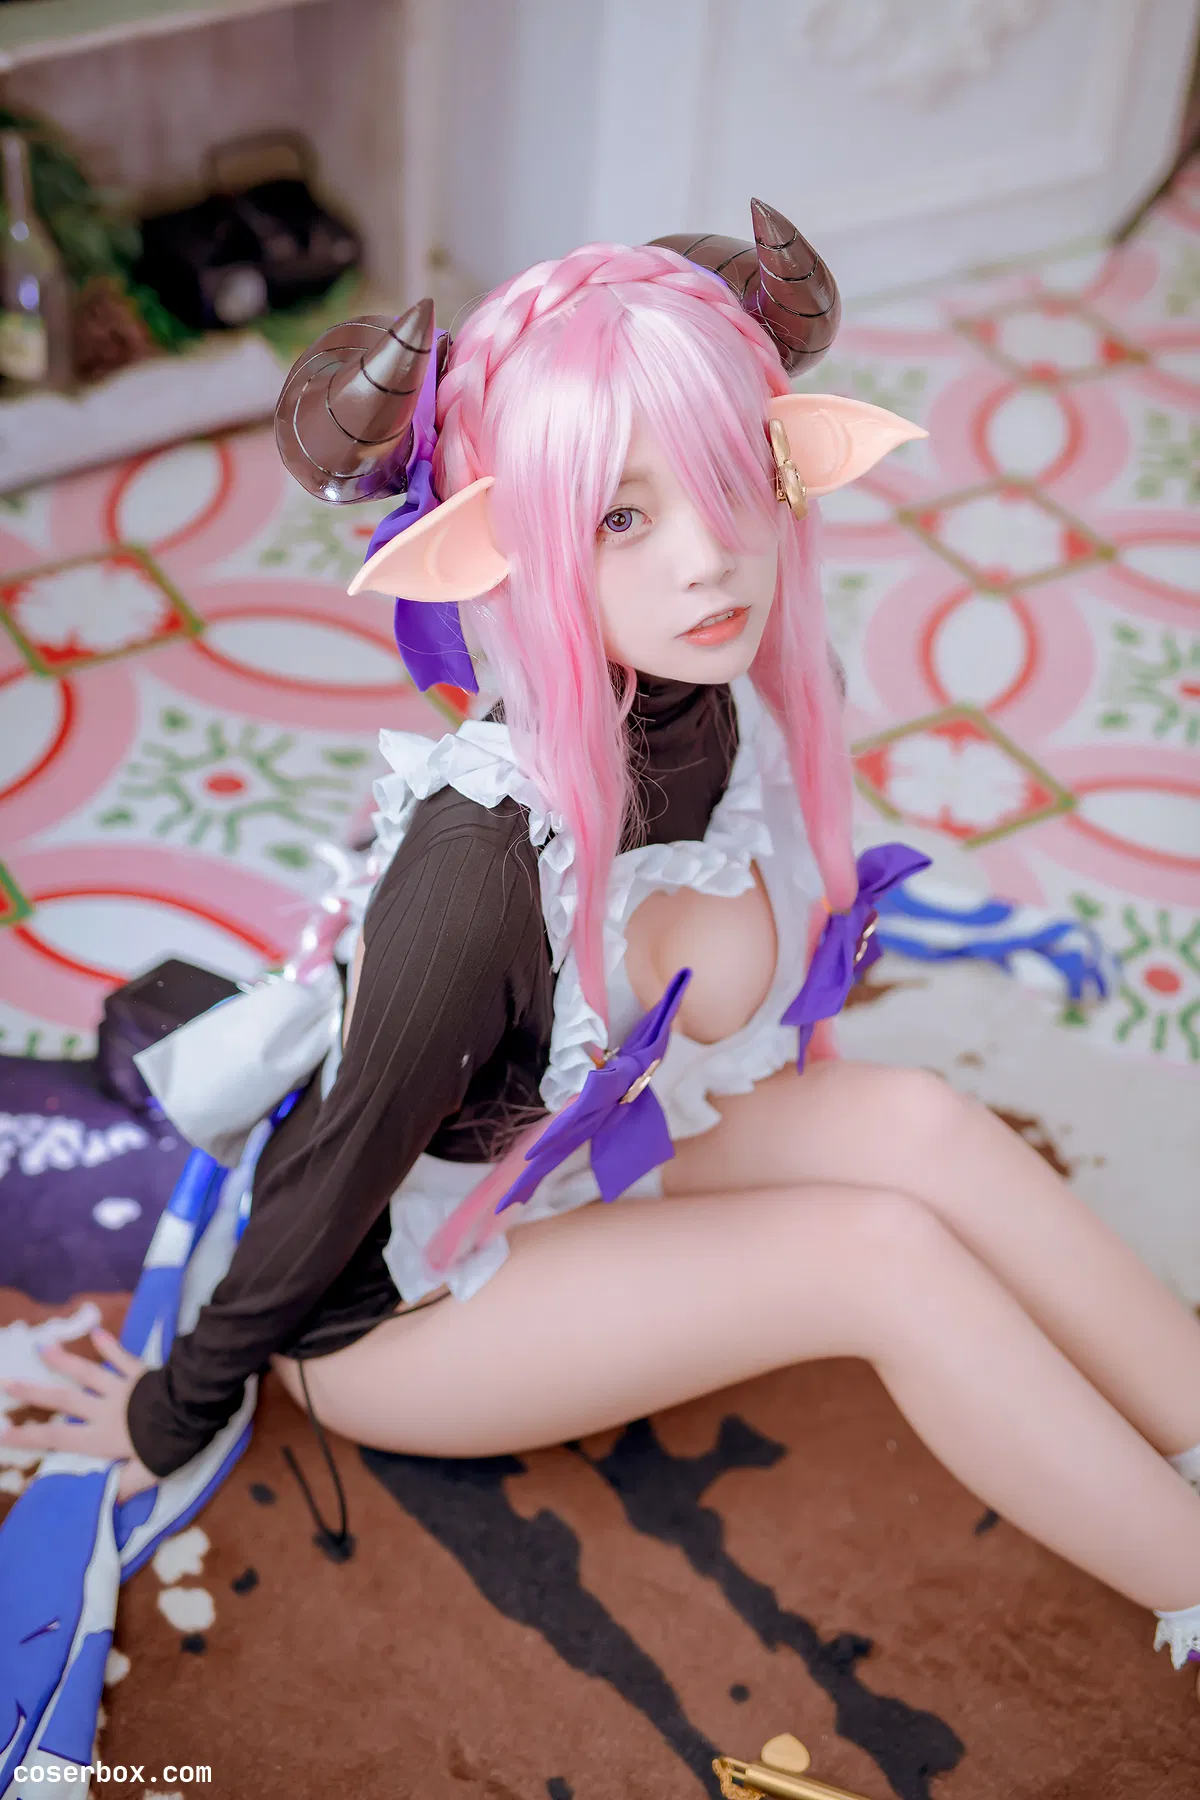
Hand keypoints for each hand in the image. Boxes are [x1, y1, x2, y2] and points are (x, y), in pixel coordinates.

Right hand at [0, 1327, 156, 1497]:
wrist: (193, 1407)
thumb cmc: (170, 1443)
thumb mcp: (148, 1474)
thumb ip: (125, 1486)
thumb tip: (109, 1503)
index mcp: (102, 1437)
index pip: (58, 1437)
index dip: (28, 1436)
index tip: (2, 1431)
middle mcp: (104, 1409)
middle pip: (63, 1399)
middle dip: (33, 1392)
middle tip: (8, 1382)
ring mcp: (121, 1387)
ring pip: (87, 1373)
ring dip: (64, 1360)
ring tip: (43, 1348)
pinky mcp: (140, 1372)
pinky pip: (122, 1357)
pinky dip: (109, 1346)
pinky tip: (97, 1333)